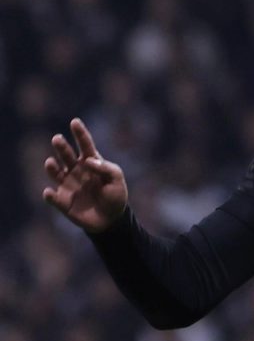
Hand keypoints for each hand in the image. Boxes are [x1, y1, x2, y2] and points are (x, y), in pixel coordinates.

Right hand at [42, 118, 127, 233]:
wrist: (110, 219)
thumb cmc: (115, 195)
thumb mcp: (117, 179)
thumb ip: (105, 168)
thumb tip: (87, 161)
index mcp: (91, 162)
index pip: (85, 145)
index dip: (80, 133)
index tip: (75, 122)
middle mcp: (76, 170)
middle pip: (67, 155)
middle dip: (61, 147)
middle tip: (58, 139)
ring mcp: (68, 185)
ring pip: (56, 173)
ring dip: (51, 167)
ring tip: (50, 163)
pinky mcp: (63, 201)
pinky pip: (53, 198)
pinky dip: (50, 196)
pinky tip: (49, 193)